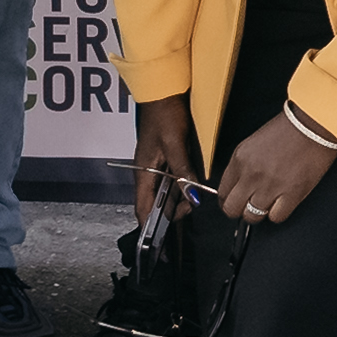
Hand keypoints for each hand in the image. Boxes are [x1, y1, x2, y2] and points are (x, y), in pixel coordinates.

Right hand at [133, 95, 203, 227]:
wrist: (163, 91)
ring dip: (177, 200)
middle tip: (190, 211)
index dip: (149, 226)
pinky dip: (181, 187)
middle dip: (170, 212)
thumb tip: (192, 196)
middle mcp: (147, 172)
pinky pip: (171, 180)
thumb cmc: (164, 114)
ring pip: (164, 193)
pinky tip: (192, 188)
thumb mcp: (175, 143)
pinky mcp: (165, 159)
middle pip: (155, 203)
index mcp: (143, 172)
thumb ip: (182, 171)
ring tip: (193, 201)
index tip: (158, 244)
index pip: (142, 207)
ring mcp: (155, 166)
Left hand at [210, 106, 336, 228]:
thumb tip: (239, 184)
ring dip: (259, 212)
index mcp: (240, 159)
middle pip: (232, 209)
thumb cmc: (289, 129)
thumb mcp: (254, 143)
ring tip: (267, 204)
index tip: (233, 201)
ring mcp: (271, 186)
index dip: (227, 200)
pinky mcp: (291, 194)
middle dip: (238, 210)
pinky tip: (281, 203)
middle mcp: (252, 174)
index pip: (223, 191)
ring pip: (253, 216)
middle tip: (247, 207)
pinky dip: (278, 213)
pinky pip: (276, 217)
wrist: (314, 124)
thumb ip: (244, 164)